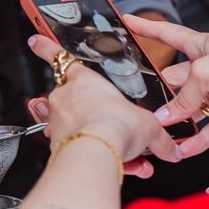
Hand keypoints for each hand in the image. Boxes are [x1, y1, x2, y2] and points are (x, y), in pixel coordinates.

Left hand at [27, 34, 180, 176]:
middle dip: (92, 114)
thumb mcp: (148, 127)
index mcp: (85, 80)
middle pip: (71, 99)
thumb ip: (159, 138)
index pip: (60, 56)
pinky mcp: (56, 145)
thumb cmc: (115, 126)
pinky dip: (96, 157)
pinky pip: (76, 149)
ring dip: (97, 140)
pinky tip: (118, 167)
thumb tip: (172, 150)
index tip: (36, 41)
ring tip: (123, 154)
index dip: (47, 47)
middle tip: (115, 126)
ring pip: (73, 128)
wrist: (98, 152)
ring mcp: (57, 122)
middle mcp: (65, 98)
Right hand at [124, 14, 208, 157]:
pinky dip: (196, 141)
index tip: (126, 22)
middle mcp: (206, 69)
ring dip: (175, 124)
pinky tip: (181, 151)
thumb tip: (166, 117)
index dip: (145, 27)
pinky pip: (207, 130)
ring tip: (157, 136)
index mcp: (199, 47)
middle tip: (139, 109)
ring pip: (188, 110)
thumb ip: (182, 97)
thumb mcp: (205, 73)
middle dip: (157, 95)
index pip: (166, 34)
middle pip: (173, 82)